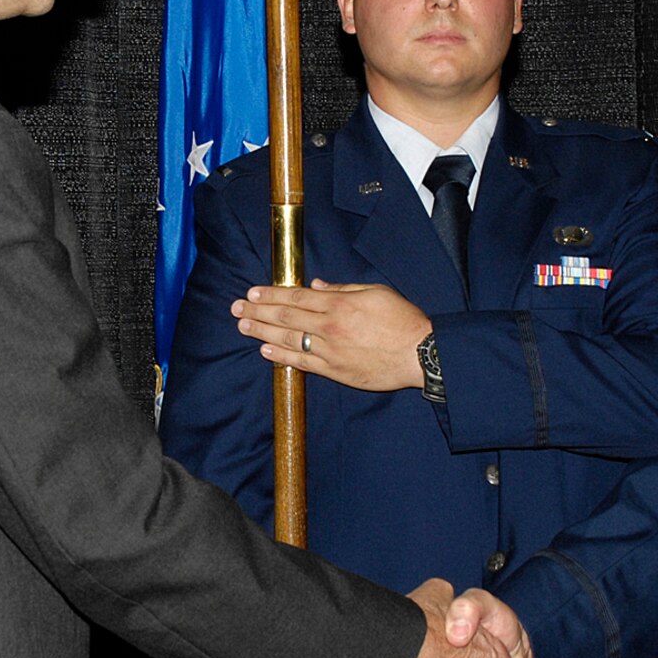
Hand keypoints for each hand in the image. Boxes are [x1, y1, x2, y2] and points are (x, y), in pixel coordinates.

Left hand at [234, 280, 430, 391]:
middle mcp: (330, 327)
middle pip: (286, 318)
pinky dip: (282, 357)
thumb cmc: (403, 320)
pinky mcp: (336, 372)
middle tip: (237, 309)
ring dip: (262, 333)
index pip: (296, 298)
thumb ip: (343, 289)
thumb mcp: (375, 292)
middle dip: (258, 312)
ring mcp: (331, 352)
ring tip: (244, 327)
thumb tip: (317, 286)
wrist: (420, 354)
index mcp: (340, 304)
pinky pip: (303, 363)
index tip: (252, 293)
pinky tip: (266, 351)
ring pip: (289, 341)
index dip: (271, 295)